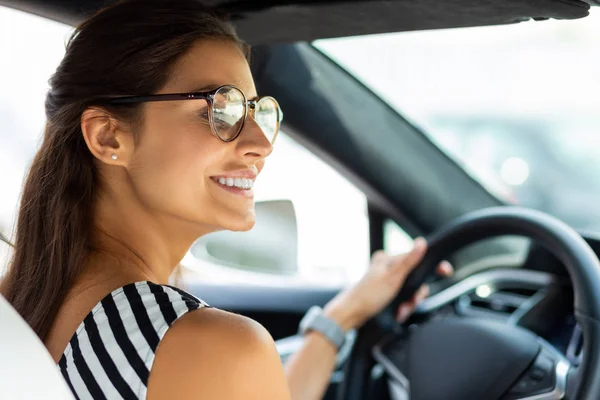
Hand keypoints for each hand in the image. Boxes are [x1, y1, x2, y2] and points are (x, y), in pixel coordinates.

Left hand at [324, 238, 452, 330]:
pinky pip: (401, 298)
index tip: (445, 271)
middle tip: (410, 303)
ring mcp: (386, 280)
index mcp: (388, 259)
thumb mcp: (392, 279)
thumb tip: (421, 243)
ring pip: (409, 290)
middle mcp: (387, 267)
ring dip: (408, 303)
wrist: (349, 315)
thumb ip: (409, 261)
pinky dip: (402, 307)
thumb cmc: (366, 296)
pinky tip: (397, 314)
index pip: (416, 258)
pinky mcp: (385, 293)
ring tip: (401, 311)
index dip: (431, 266)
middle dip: (415, 294)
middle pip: (415, 278)